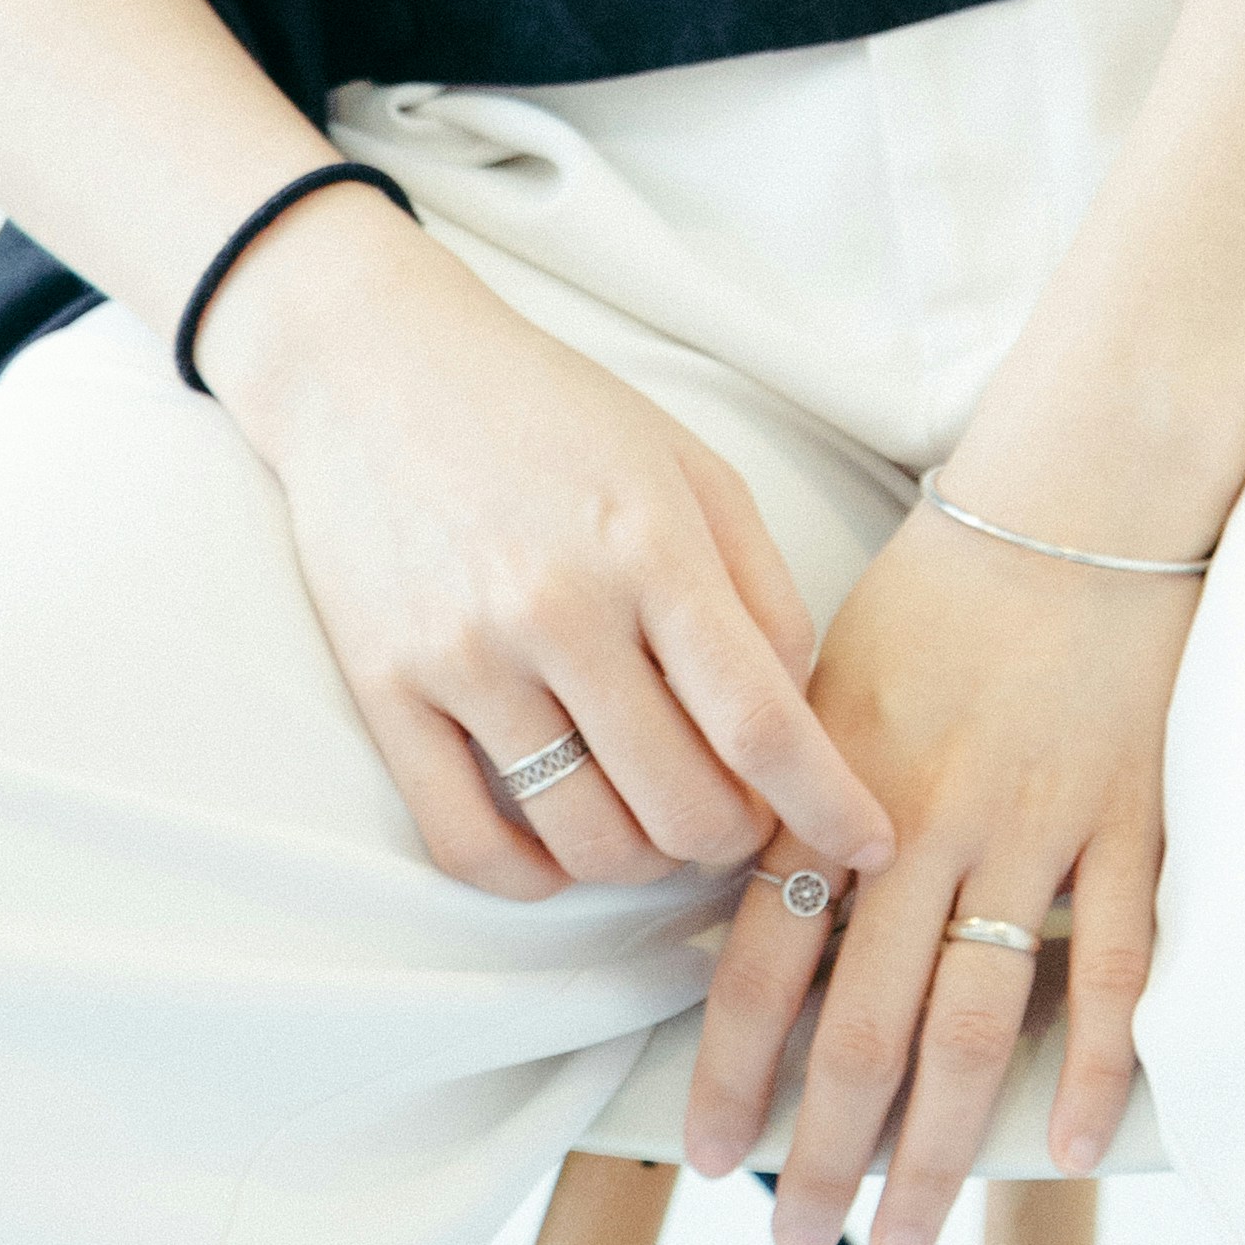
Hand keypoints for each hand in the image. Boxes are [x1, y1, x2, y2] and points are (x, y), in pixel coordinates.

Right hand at [201, 218, 898, 906]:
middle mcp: (558, 608)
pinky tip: (564, 845)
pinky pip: (466, 846)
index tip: (870, 846)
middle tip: (738, 811)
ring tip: (654, 818)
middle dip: (735, 835)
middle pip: (683, 805)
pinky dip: (534, 878)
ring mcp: (465, 656)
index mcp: (650, 544)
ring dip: (645, 860)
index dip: (828, 805)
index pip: (761, 722)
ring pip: (588, 841)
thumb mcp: (687, 466)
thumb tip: (796, 725)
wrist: (374, 365)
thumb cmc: (551, 414)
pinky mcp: (386, 690)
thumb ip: (761, 591)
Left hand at [681, 502, 1193, 1244]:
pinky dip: (1098, 1066)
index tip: (710, 1157)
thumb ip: (788, 797)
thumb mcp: (832, 674)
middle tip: (794, 1243)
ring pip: (978, 1023)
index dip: (733, 1071)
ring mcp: (1038, 827)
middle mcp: (929, 820)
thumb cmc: (946, 587)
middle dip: (823, 1152)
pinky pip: (1118, 968)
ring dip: (939, 1150)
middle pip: (866, 1026)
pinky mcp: (1132, 823)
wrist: (1083, 497)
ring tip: (908, 1238)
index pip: (763, 957)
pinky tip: (1076, 1148)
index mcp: (841, 781)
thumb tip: (733, 927)